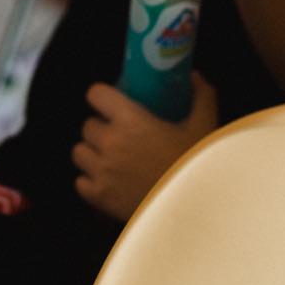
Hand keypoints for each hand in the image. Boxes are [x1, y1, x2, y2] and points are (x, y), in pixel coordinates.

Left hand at [72, 76, 218, 221]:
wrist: (195, 209)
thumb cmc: (196, 164)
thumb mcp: (204, 126)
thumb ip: (201, 96)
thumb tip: (195, 76)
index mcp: (130, 120)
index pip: (96, 94)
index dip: (102, 97)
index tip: (112, 102)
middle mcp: (110, 143)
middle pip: (87, 125)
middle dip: (101, 127)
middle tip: (119, 134)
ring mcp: (102, 172)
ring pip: (79, 152)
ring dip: (92, 152)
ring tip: (109, 158)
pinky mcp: (100, 198)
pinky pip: (80, 182)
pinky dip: (90, 181)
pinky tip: (107, 181)